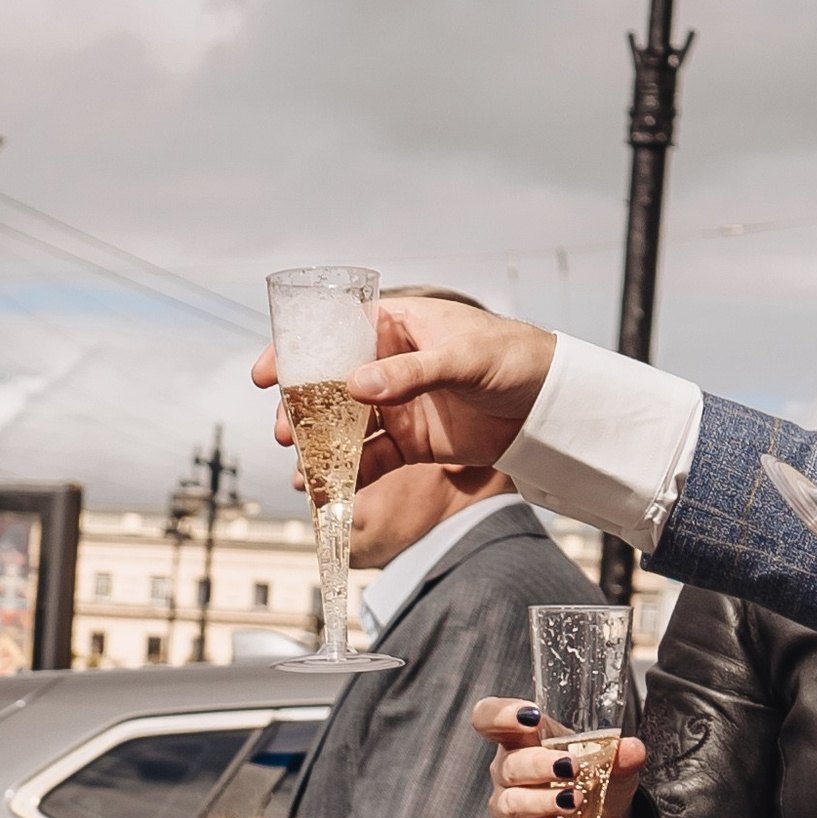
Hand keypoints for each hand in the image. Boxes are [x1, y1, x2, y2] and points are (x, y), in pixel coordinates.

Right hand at [253, 295, 556, 485]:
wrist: (551, 405)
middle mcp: (390, 365)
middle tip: (286, 435)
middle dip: (302, 412)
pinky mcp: (411, 443)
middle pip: (330, 387)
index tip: (265, 375)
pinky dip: (347, 477)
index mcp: (398, 325)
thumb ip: (409, 372)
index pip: (334, 333)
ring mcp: (398, 405)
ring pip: (345, 428)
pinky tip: (325, 492)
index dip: (295, 353)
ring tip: (302, 471)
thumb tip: (357, 386)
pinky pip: (370, 461)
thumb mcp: (463, 359)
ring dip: (319, 450)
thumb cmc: (514, 359)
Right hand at [477, 697, 646, 817]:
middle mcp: (508, 773)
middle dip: (539, 765)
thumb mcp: (615, 765)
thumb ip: (620, 755)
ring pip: (511, 803)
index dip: (500, 715)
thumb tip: (632, 749)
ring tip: (575, 800)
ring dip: (543, 800)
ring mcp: (510, 809)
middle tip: (572, 768)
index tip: (529, 717)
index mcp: (524, 741)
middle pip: (507, 764)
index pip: (490, 719)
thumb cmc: (595, 785)